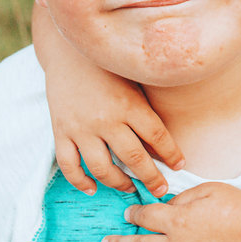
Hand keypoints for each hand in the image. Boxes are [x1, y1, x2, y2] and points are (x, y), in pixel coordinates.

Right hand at [43, 55, 183, 197]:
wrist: (68, 51)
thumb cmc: (108, 67)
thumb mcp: (133, 83)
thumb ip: (145, 111)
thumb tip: (162, 145)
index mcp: (129, 104)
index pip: (157, 136)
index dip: (171, 154)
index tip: (180, 165)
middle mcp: (106, 118)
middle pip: (133, 157)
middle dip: (151, 178)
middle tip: (161, 190)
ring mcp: (81, 127)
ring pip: (102, 168)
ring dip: (119, 183)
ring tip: (129, 188)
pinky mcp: (60, 132)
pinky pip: (69, 166)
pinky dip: (80, 181)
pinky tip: (92, 188)